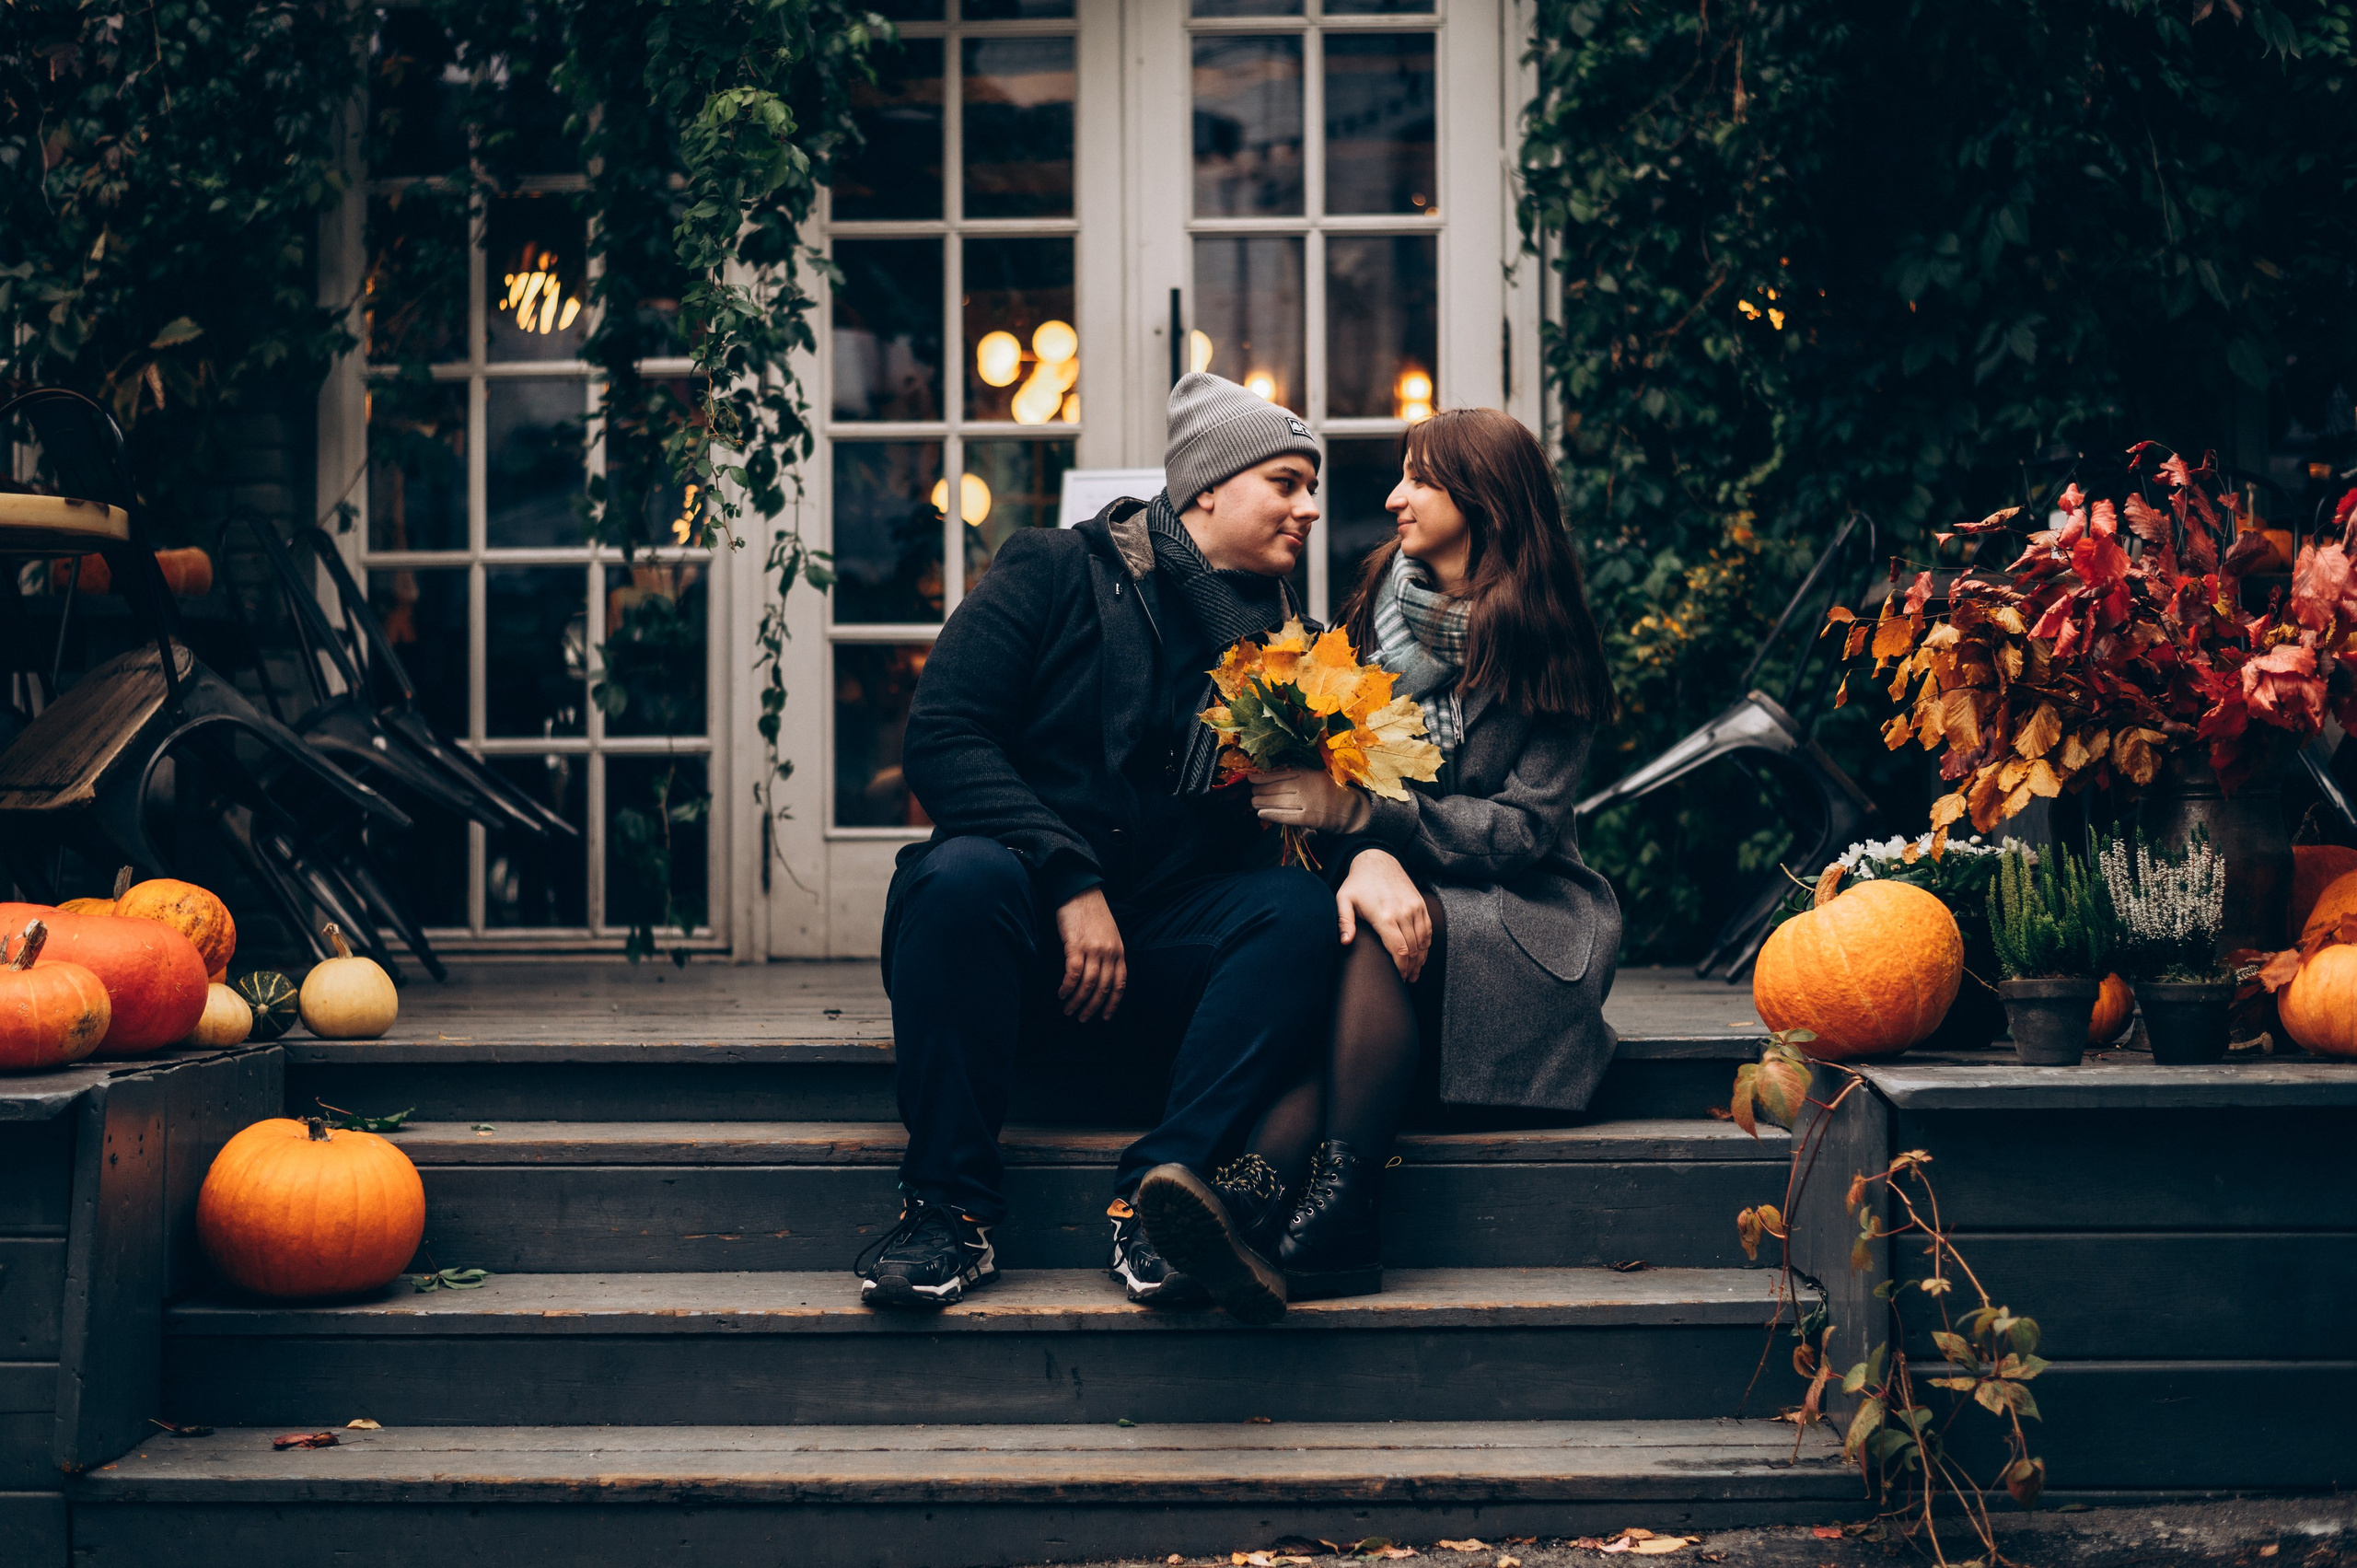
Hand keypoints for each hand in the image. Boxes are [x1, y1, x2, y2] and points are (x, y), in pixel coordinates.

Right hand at [1054, 887, 1126, 1021]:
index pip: (1119, 983)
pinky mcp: (1075, 945)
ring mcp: (1093, 949)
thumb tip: (1102, 976)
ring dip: (1077, 1001)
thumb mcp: (1110, 934)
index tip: (1105, 1017)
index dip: (1112, 1003)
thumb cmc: (1092, 913)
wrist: (1080, 891)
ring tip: (1068, 1010)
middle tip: (1082, 1018)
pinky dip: (1067, 987)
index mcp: (1119, 951)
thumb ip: (1109, 954)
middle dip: (1092, 1007)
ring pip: (1088, 984)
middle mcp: (1108, 952)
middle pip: (1103, 988)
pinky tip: (1061, 993)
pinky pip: (1072, 973)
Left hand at [1250, 766, 1371, 833]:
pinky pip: (1285, 816)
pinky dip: (1271, 814)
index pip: (1279, 773)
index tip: (1251, 778)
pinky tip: (1261, 813)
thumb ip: (1298, 772)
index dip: (1262, 776)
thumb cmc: (1328, 790)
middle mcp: (1307, 785)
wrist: (1348, 809)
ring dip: (1262, 802)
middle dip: (1260, 790)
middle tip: (1253, 791)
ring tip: (1254, 802)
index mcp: (1309, 771)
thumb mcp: (1316, 774)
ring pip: (1278, 801)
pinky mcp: (1309, 818)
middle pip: (1276, 788)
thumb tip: (1269, 773)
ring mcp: (1308, 802)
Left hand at [1337, 849, 1431, 981]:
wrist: (1377, 860)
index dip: (1400, 968)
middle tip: (1407, 980)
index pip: (1399, 950)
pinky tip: (1421, 954)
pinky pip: (1428, 929)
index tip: (1398, 979)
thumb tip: (1345, 943)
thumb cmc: (1358, 883)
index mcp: (1385, 916)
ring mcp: (1414, 907)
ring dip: (1421, 959)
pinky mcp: (1421, 904)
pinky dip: (1426, 945)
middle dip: (1411, 968)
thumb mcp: (1344, 900)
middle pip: (1413, 949)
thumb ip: (1344, 922)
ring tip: (1415, 972)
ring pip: (1423, 941)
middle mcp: (1403, 913)